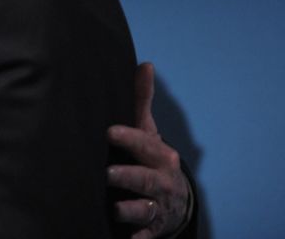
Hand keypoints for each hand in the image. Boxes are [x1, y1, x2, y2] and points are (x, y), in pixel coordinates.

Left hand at [107, 62, 192, 238]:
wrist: (176, 200)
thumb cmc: (152, 158)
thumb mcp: (148, 131)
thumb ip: (141, 100)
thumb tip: (144, 64)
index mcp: (160, 155)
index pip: (144, 144)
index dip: (129, 138)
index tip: (109, 131)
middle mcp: (162, 181)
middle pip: (146, 179)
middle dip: (129, 176)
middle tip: (108, 173)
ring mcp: (159, 206)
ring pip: (144, 208)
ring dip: (130, 208)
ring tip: (115, 207)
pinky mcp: (154, 227)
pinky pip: (147, 234)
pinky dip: (140, 236)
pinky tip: (131, 238)